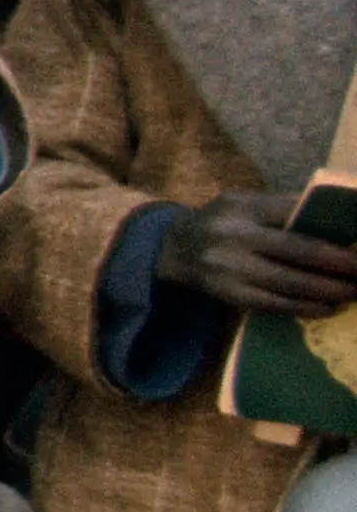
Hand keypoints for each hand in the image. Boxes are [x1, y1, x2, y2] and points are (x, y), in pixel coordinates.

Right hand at [160, 190, 356, 319]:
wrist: (172, 248)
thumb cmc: (222, 222)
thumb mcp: (245, 203)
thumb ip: (282, 210)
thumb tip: (335, 224)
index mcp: (244, 207)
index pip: (296, 215)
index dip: (331, 230)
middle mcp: (236, 236)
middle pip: (298, 251)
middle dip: (340, 264)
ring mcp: (231, 268)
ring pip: (290, 283)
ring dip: (329, 290)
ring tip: (354, 292)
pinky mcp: (230, 295)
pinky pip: (275, 304)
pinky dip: (306, 308)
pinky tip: (328, 308)